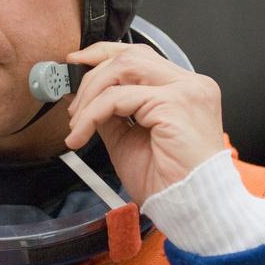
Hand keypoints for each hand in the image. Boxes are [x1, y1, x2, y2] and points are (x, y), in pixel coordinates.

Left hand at [63, 42, 224, 204]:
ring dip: (91, 93)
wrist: (192, 210)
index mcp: (185, 89)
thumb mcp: (129, 138)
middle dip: (92, 74)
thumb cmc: (169, 183)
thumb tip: (82, 95)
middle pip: (131, 56)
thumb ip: (111, 111)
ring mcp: (186, 91)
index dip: (104, 55)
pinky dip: (93, 114)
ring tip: (78, 122)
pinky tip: (82, 134)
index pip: (140, 56)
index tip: (77, 63)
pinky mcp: (175, 104)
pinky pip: (119, 98)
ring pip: (124, 68)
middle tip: (72, 103)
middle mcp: (191, 84)